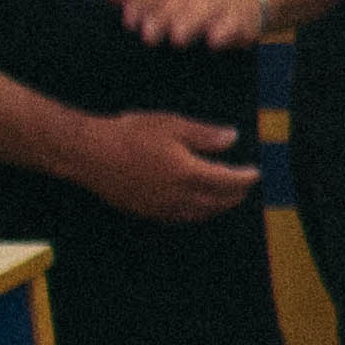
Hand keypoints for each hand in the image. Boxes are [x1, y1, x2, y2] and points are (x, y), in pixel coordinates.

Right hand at [66, 108, 256, 224]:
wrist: (88, 153)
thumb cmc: (129, 134)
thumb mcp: (172, 126)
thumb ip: (205, 135)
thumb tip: (232, 138)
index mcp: (188, 173)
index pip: (229, 181)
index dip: (246, 178)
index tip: (256, 173)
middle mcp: (178, 196)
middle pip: (218, 201)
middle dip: (236, 194)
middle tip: (245, 186)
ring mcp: (161, 207)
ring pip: (200, 213)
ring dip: (218, 206)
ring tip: (226, 198)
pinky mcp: (145, 211)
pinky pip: (179, 218)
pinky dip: (196, 213)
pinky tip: (196, 206)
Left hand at [104, 0, 268, 49]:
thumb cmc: (193, 2)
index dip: (140, 5)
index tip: (129, 22)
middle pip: (176, 3)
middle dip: (163, 18)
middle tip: (148, 35)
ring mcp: (218, 5)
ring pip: (204, 12)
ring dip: (191, 23)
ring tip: (178, 38)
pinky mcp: (239, 21)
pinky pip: (233, 26)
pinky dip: (224, 32)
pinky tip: (213, 42)